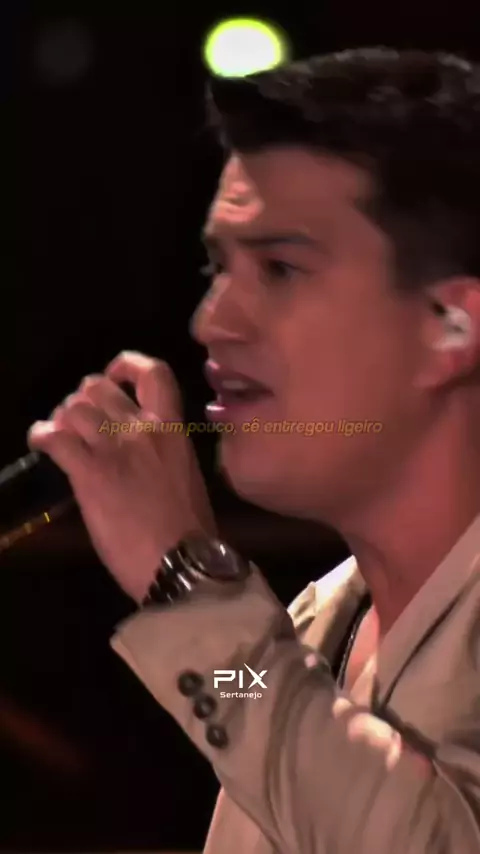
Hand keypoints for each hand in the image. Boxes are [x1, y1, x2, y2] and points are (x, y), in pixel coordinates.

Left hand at [28, 352, 215, 602]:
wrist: (180, 562)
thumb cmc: (190, 532)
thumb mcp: (187, 477)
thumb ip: (164, 453)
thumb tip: (141, 455)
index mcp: (173, 429)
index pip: (154, 374)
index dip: (127, 365)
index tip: (114, 376)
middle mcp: (142, 429)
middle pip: (98, 387)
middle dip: (81, 400)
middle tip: (79, 423)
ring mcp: (114, 449)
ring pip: (74, 408)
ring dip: (61, 419)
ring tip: (60, 437)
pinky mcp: (89, 473)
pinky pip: (55, 438)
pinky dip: (41, 436)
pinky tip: (40, 443)